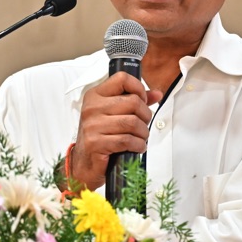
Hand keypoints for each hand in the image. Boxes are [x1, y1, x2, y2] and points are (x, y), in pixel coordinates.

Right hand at [70, 73, 163, 190]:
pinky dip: (138, 145)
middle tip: (144, 124)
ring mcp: (92, 125)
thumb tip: (156, 94)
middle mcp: (92, 108)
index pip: (122, 79)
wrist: (84, 163)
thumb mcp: (114, 114)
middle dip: (145, 115)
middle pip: (133, 102)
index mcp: (95, 96)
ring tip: (141, 137)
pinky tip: (137, 146)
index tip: (142, 100)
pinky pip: (127, 140)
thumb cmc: (100, 136)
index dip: (138, 88)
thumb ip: (134, 101)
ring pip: (132, 122)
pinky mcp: (96, 143)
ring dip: (143, 132)